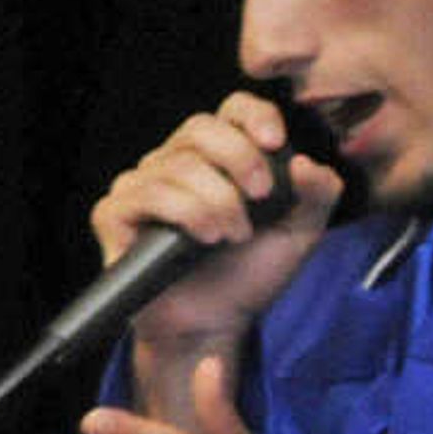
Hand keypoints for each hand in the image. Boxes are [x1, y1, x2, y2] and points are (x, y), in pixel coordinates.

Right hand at [95, 91, 345, 346]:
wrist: (216, 323)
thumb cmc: (249, 274)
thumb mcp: (299, 235)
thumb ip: (317, 197)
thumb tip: (308, 163)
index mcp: (218, 158)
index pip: (230, 110)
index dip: (254, 115)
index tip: (277, 142)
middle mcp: (175, 162)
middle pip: (201, 128)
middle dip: (240, 159)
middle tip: (261, 198)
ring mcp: (141, 185)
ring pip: (179, 164)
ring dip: (218, 201)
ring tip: (235, 236)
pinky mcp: (115, 213)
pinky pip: (148, 193)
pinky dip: (186, 213)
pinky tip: (206, 238)